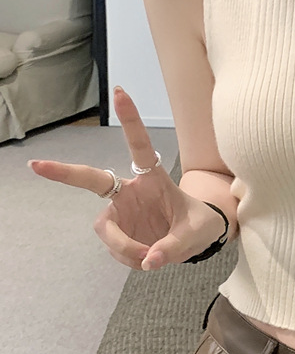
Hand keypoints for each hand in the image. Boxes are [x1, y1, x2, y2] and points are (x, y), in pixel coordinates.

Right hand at [27, 86, 227, 270]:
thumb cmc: (200, 224)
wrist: (198, 240)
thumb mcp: (197, 234)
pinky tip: (148, 259)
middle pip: (92, 181)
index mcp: (154, 178)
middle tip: (36, 165)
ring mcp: (121, 212)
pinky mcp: (118, 232)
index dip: (130, 120)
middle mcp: (131, 191)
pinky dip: (130, 259)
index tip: (120, 92)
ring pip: (106, 230)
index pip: (140, 146)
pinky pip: (115, 250)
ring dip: (125, 248)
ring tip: (152, 257)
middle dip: (64, 173)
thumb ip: (175, 246)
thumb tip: (149, 261)